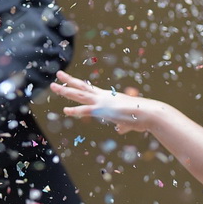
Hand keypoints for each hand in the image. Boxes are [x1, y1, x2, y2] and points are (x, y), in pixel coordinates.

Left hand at [50, 70, 176, 133]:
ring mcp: (102, 102)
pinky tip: (65, 110)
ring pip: (79, 95)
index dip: (78, 86)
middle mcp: (103, 96)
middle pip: (81, 87)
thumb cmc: (141, 116)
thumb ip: (122, 125)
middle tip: (58, 74)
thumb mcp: (128, 121)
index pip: (89, 89)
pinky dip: (75, 111)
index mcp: (108, 97)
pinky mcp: (103, 111)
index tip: (69, 80)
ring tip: (53, 86)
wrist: (149, 113)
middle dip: (68, 81)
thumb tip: (120, 129)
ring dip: (65, 90)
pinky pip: (85, 110)